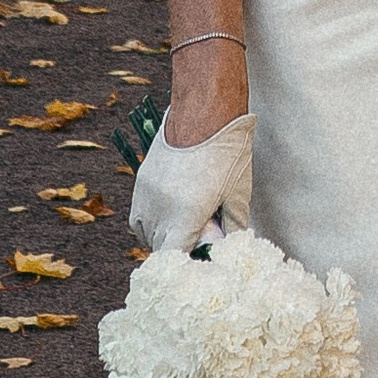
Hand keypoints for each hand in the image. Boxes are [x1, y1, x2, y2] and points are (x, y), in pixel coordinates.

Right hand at [130, 106, 254, 252]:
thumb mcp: (237, 192)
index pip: (174, 261)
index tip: (200, 259)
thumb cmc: (226, 151)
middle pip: (161, 250)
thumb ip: (234, 224)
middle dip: (179, 248)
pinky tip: (171, 210)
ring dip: (163, 235)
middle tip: (200, 235)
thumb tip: (231, 243)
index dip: (186, 265)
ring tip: (186, 220)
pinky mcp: (141, 183)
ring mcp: (146, 197)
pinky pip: (139, 216)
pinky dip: (152, 221)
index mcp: (184, 219)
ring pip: (147, 234)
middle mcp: (159, 213)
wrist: (204, 112)